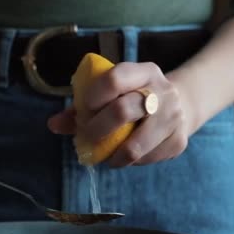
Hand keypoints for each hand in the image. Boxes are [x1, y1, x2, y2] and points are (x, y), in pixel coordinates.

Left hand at [48, 62, 191, 167]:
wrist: (181, 106)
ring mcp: (173, 118)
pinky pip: (145, 160)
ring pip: (135, 145)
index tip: (85, 109)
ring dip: (111, 154)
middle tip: (87, 136)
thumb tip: (53, 124)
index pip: (114, 79)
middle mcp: (163, 91)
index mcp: (144, 72)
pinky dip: (128, 161)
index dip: (93, 96)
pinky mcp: (177, 142)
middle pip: (123, 110)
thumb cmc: (134, 98)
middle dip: (97, 129)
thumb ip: (81, 107)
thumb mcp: (114, 93)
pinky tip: (124, 154)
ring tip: (104, 154)